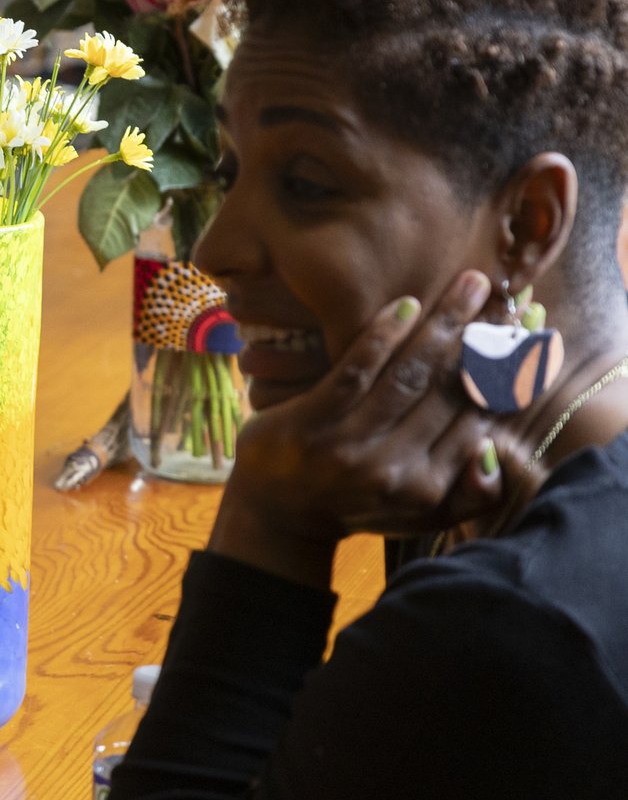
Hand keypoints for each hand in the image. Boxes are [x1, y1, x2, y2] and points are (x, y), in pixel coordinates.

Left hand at [211, 271, 541, 587]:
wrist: (277, 513)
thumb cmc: (356, 503)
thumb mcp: (419, 514)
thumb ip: (469, 494)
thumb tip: (497, 449)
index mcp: (427, 488)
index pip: (478, 419)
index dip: (505, 374)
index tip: (522, 333)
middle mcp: (394, 468)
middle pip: (451, 392)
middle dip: (482, 340)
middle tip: (500, 297)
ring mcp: (351, 444)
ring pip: (410, 375)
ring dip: (445, 325)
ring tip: (469, 285)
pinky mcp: (312, 421)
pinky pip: (356, 369)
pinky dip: (383, 335)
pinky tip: (406, 304)